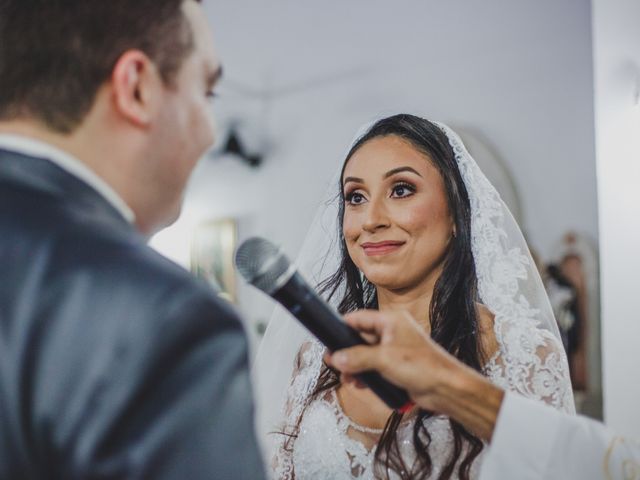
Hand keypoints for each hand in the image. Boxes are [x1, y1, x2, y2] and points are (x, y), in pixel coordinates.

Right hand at [326, 309, 503, 440]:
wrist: (446, 389)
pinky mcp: (397, 365)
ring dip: (354, 366)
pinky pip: (374, 367)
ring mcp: (394, 349)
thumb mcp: (384, 359)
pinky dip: (365, 374)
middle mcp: (392, 332)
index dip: (342, 327)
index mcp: (391, 320)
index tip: (328, 338)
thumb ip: (357, 357)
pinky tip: (360, 384)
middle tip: (333, 363)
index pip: (359, 318)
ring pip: (365, 354)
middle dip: (347, 352)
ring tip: (347, 378)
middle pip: (360, 337)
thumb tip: (336, 357)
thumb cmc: (423, 366)